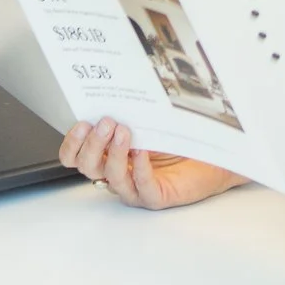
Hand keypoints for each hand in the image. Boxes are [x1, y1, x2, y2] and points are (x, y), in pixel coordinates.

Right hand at [59, 117, 245, 209]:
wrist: (211, 155)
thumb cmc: (177, 137)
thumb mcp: (145, 120)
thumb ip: (125, 112)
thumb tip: (110, 87)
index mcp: (108, 155)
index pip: (76, 157)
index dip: (73, 143)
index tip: (82, 122)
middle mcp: (118, 173)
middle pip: (88, 167)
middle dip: (93, 144)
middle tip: (105, 122)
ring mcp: (135, 188)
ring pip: (112, 179)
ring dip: (114, 153)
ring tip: (124, 131)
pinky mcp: (156, 197)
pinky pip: (142, 187)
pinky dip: (139, 169)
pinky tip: (142, 151)